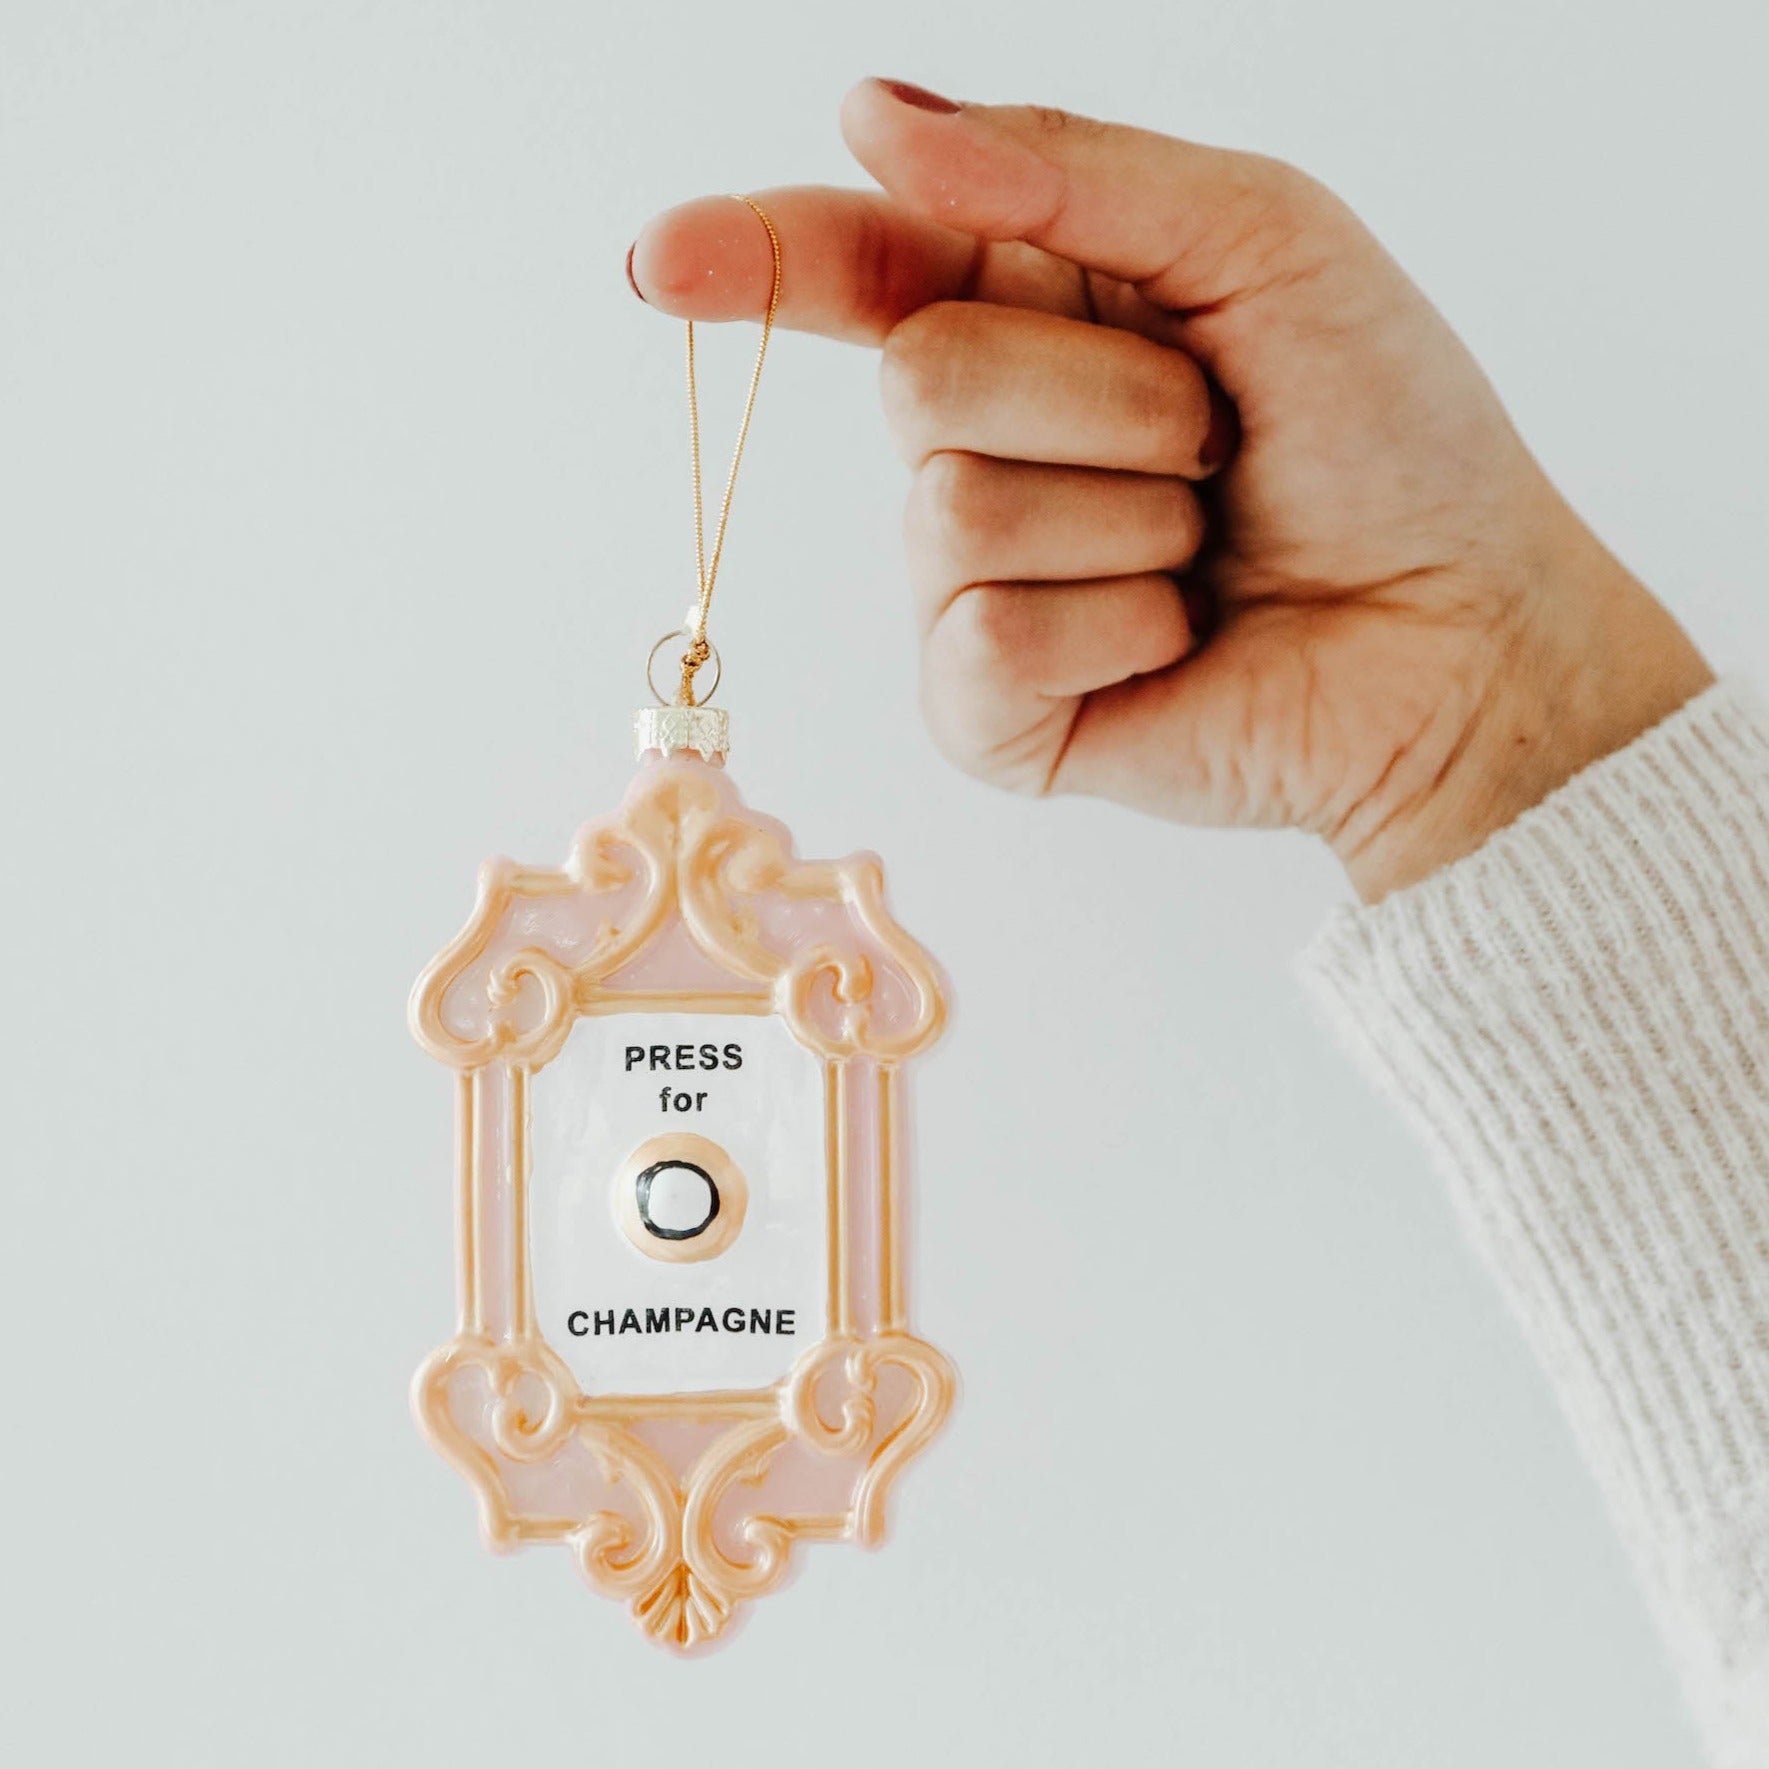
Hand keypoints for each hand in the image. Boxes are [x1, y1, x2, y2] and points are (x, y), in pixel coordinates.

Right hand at [628, 80, 1712, 898]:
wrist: (1461, 637)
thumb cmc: (1388, 434)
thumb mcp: (1262, 241)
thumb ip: (1068, 168)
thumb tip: (870, 118)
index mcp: (1036, 312)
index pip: (857, 269)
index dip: (757, 255)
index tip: (662, 262)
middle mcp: (985, 446)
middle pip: (918, 378)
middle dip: (1103, 396)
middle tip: (1214, 438)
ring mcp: (976, 588)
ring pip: (953, 515)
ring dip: (1129, 519)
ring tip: (1209, 547)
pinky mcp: (993, 713)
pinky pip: (984, 649)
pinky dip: (1114, 635)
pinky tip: (1173, 646)